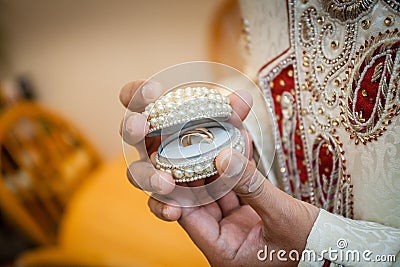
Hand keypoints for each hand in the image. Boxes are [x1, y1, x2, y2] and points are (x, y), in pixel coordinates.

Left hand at [120, 81, 318, 265]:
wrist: (335, 250)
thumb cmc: (310, 246)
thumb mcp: (283, 219)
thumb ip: (252, 188)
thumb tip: (224, 154)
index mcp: (219, 246)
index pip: (182, 213)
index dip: (168, 185)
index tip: (163, 157)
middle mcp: (216, 230)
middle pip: (181, 192)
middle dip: (166, 159)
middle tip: (153, 126)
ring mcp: (227, 213)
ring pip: (203, 176)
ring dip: (201, 146)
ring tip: (194, 114)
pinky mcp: (239, 199)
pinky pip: (226, 172)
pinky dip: (230, 149)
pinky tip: (231, 124)